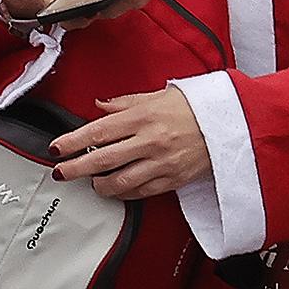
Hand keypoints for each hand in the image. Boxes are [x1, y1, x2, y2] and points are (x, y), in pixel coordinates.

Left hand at [51, 89, 211, 199]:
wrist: (232, 124)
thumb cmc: (195, 107)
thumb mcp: (158, 95)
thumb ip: (125, 103)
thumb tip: (98, 106)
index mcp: (143, 117)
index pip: (98, 132)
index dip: (72, 142)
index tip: (56, 148)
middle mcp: (150, 141)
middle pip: (102, 160)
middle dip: (75, 168)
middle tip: (61, 172)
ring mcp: (162, 163)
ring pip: (119, 182)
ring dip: (98, 185)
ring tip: (90, 182)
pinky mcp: (172, 180)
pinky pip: (140, 192)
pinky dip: (123, 193)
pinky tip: (114, 189)